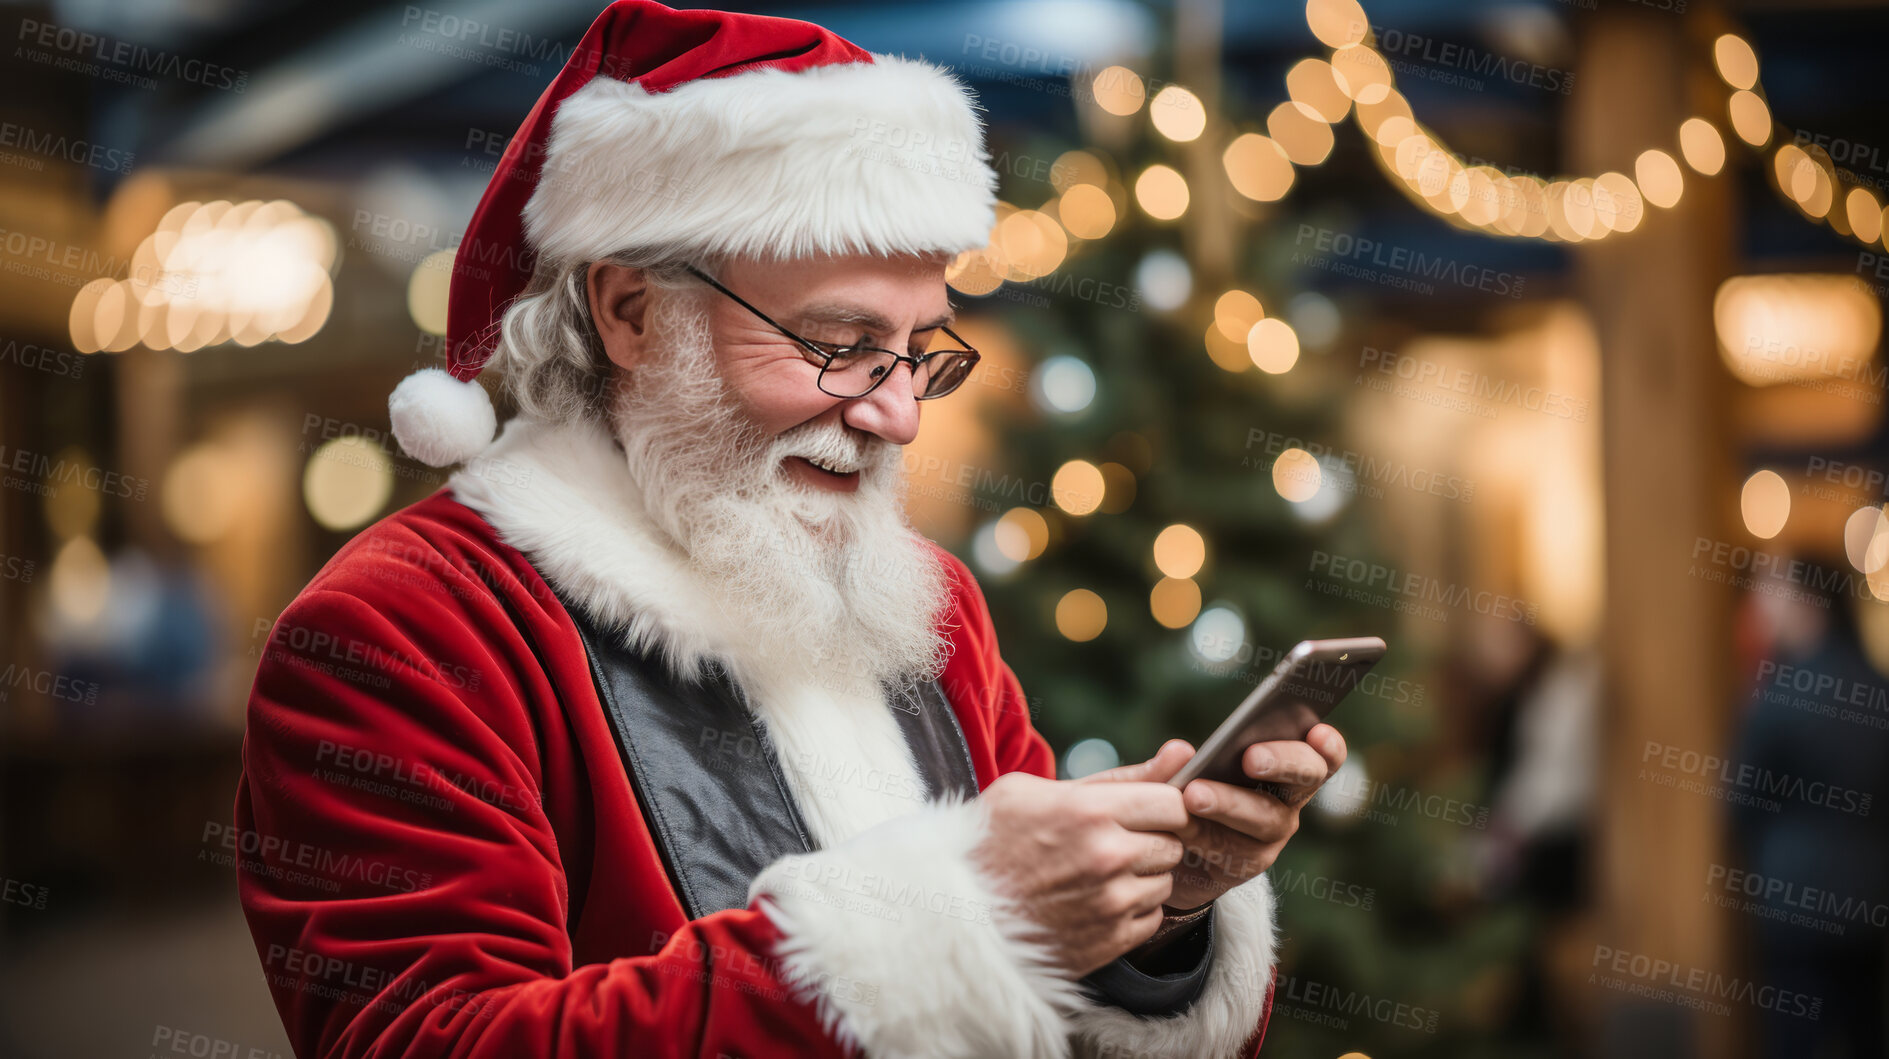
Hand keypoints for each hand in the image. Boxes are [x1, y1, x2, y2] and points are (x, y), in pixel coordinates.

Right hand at [969, 771, 1189, 976]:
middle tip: (1113, 841)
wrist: (953, 912)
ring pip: (1165, 882)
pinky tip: (1096, 901)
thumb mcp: (1039, 790)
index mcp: (1090, 811)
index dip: (1161, 804)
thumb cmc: (990, 840)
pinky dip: (1132, 910)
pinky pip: (1152, 918)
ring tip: (1098, 873)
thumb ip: (1121, 775)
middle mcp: (1107, 857)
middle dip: (1150, 839)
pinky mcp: (1109, 942)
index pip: (1173, 802)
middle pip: (1173, 842)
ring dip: (1142, 876)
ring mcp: (1109, 903)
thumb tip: (1184, 752)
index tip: (1144, 809)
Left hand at [1094, 725, 1347, 910]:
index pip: (1319, 754)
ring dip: (1232, 803)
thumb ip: (1167, 766)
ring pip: (1266, 817)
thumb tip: (1179, 751)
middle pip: (1305, 779)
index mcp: (1281, 762)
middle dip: (1283, 763)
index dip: (1327, 744)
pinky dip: (1206, 833)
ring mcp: (1269, 834)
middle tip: (1251, 757)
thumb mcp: (1161, 778)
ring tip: (1195, 794)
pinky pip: (1232, 848)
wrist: (1161, 856)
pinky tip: (1181, 826)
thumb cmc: (1169, 800)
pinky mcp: (1246, 865)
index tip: (1317, 731)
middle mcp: (1286, 798)